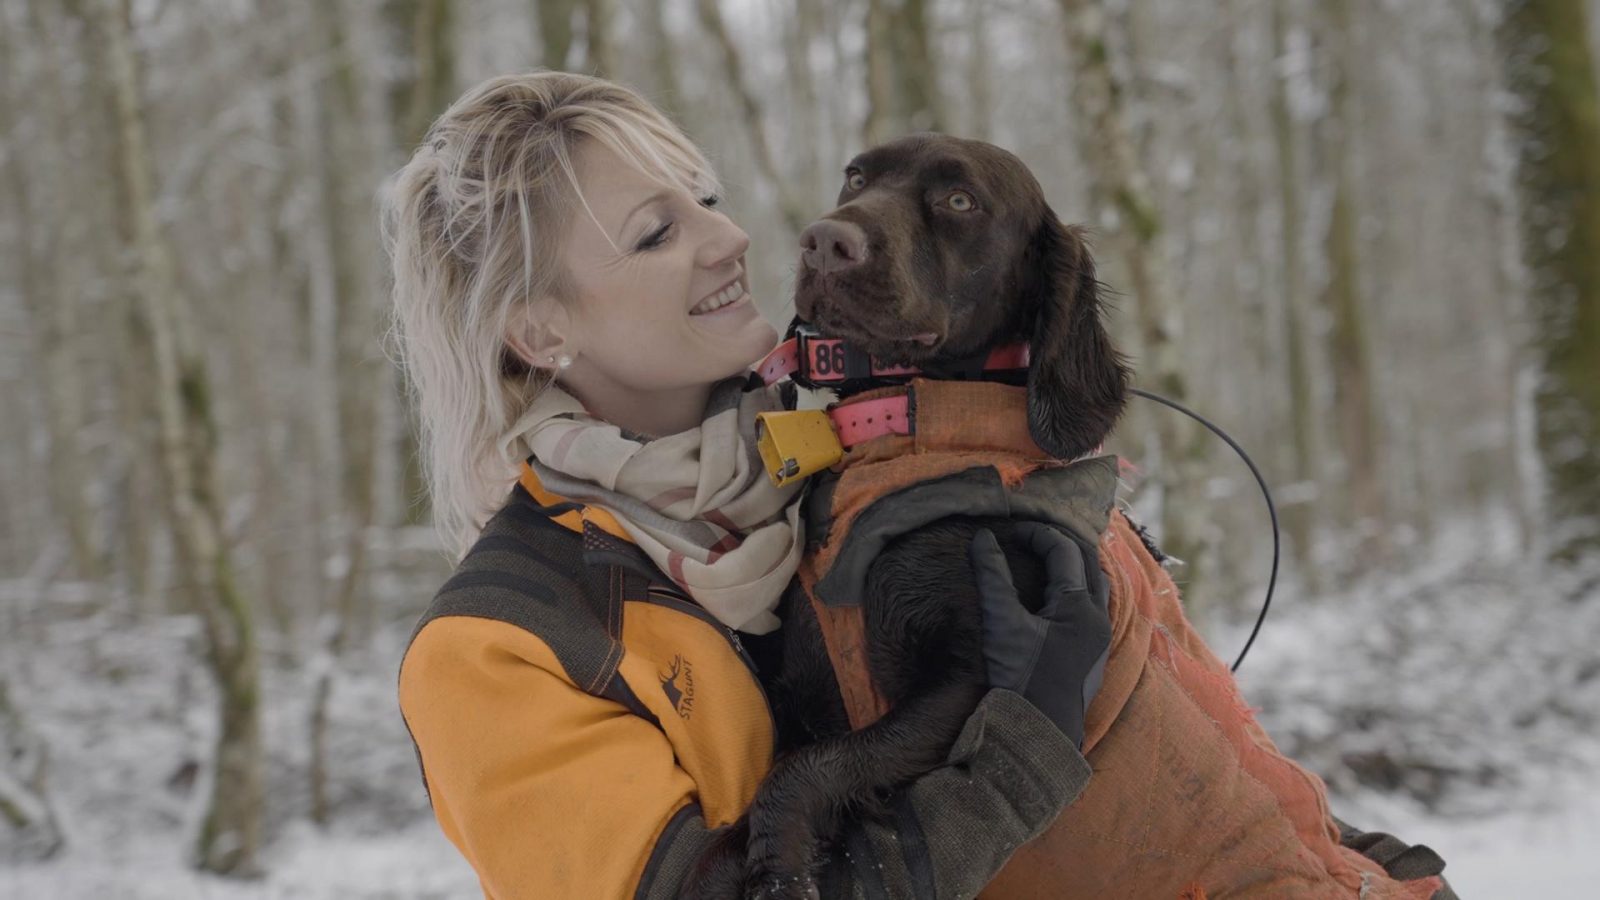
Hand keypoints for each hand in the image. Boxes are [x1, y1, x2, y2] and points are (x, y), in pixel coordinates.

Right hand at [968, 522, 1111, 746]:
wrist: (1038, 733)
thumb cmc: (1019, 677)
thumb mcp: (1000, 622)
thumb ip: (992, 576)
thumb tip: (982, 538)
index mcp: (1080, 606)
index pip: (1063, 550)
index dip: (1037, 534)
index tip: (1011, 531)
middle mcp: (1098, 618)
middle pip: (1088, 562)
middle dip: (1061, 544)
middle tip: (1032, 537)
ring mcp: (1100, 639)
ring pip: (1095, 586)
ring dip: (1074, 567)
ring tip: (1047, 559)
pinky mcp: (1093, 656)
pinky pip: (1093, 608)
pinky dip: (1076, 590)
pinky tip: (1056, 598)